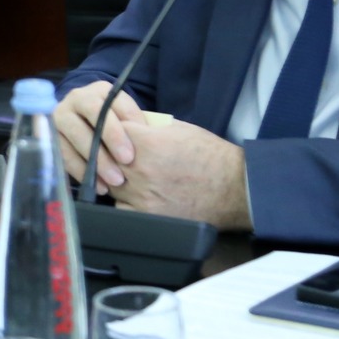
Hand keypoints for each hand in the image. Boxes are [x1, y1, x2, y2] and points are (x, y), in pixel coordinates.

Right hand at [54, 81, 144, 193]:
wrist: (79, 126)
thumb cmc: (113, 128)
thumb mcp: (126, 122)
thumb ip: (139, 126)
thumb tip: (161, 135)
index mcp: (101, 91)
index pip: (115, 102)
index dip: (128, 123)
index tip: (137, 147)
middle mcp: (78, 98)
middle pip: (95, 113)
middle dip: (112, 137)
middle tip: (128, 161)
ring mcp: (61, 115)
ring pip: (76, 133)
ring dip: (96, 159)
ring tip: (115, 181)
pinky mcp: (50, 135)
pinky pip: (63, 153)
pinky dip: (81, 171)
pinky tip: (98, 186)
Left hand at [114, 120, 251, 230]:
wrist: (234, 188)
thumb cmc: (210, 156)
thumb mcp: (178, 127)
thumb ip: (147, 125)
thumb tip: (126, 122)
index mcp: (146, 144)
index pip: (108, 130)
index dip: (111, 130)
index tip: (116, 133)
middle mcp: (139, 170)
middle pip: (104, 157)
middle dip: (109, 153)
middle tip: (119, 153)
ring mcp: (141, 196)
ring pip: (109, 183)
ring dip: (114, 177)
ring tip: (131, 174)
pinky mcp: (148, 216)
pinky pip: (120, 208)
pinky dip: (124, 201)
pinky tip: (137, 195)